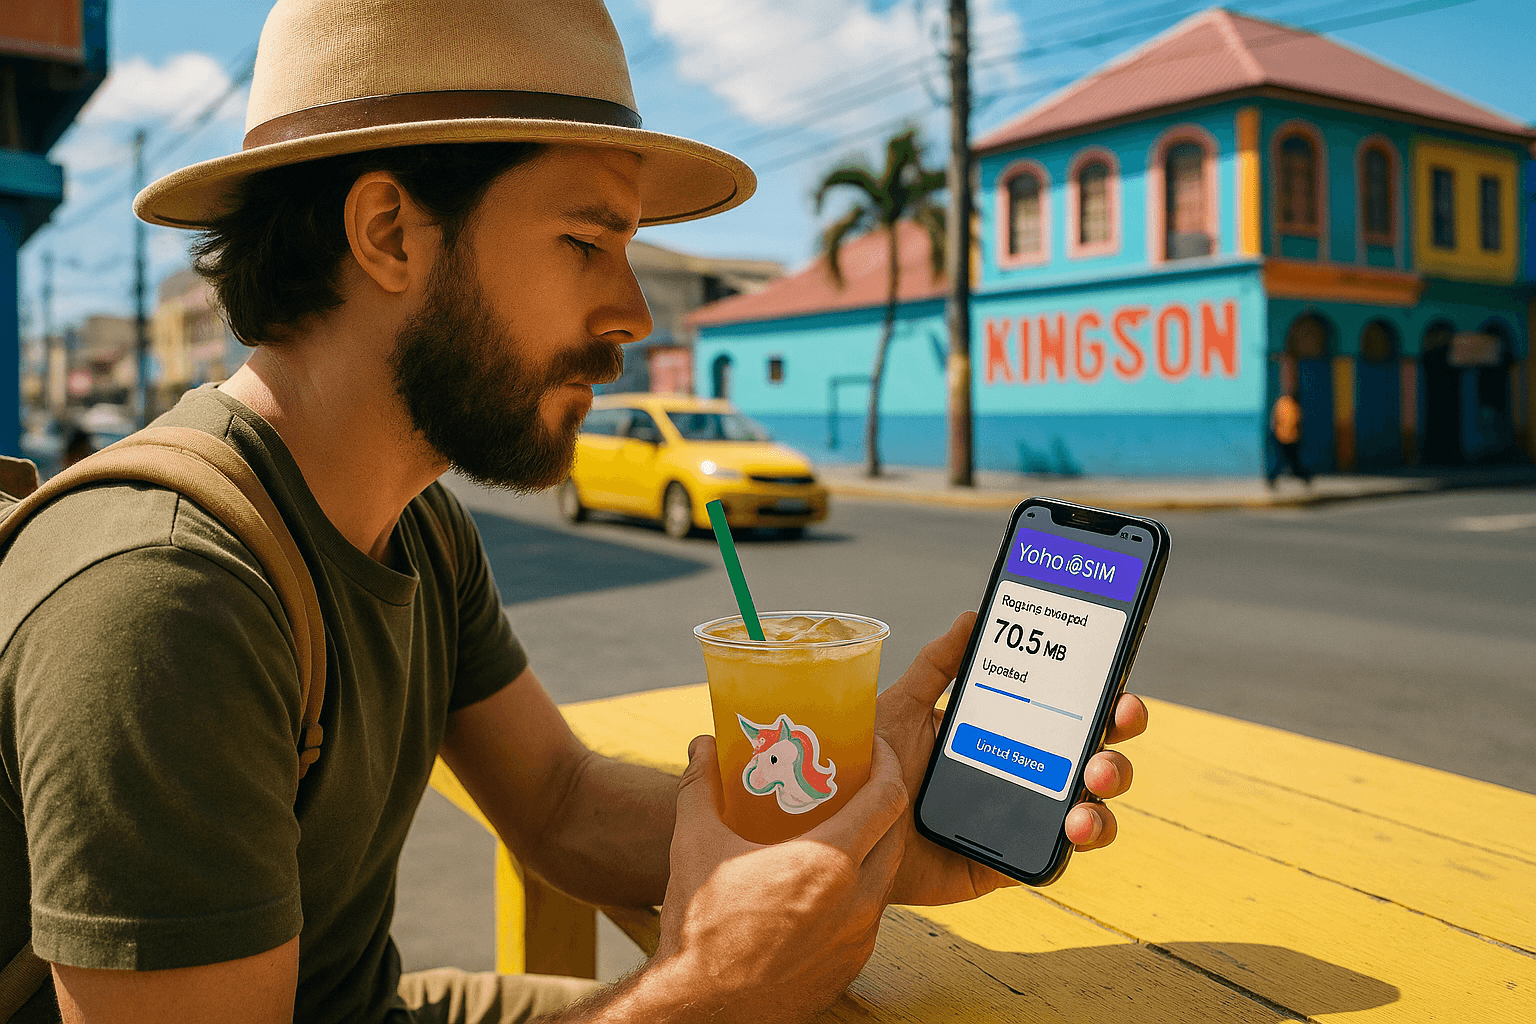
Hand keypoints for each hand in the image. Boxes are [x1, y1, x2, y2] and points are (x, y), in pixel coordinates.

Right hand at [649, 734, 907, 1023]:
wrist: (700, 1005)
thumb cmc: (699, 924)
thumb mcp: (695, 843)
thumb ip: (700, 785)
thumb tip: (701, 745)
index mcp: (828, 861)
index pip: (887, 798)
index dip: (888, 764)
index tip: (874, 748)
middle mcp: (857, 899)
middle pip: (896, 834)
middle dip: (884, 802)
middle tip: (859, 785)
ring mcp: (859, 937)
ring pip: (886, 877)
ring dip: (872, 848)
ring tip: (841, 831)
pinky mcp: (852, 964)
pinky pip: (869, 916)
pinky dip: (857, 892)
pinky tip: (824, 886)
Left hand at [876, 612, 1148, 905]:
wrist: (844, 836)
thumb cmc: (868, 770)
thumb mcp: (900, 708)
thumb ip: (936, 665)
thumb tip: (972, 616)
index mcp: (1000, 734)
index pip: (1064, 713)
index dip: (1100, 697)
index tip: (1116, 682)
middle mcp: (1020, 774)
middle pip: (1091, 756)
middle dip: (1116, 740)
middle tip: (1115, 724)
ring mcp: (1019, 821)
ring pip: (1089, 805)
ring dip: (1106, 790)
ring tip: (1092, 784)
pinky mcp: (1009, 863)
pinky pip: (1057, 855)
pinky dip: (1077, 839)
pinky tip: (1074, 825)